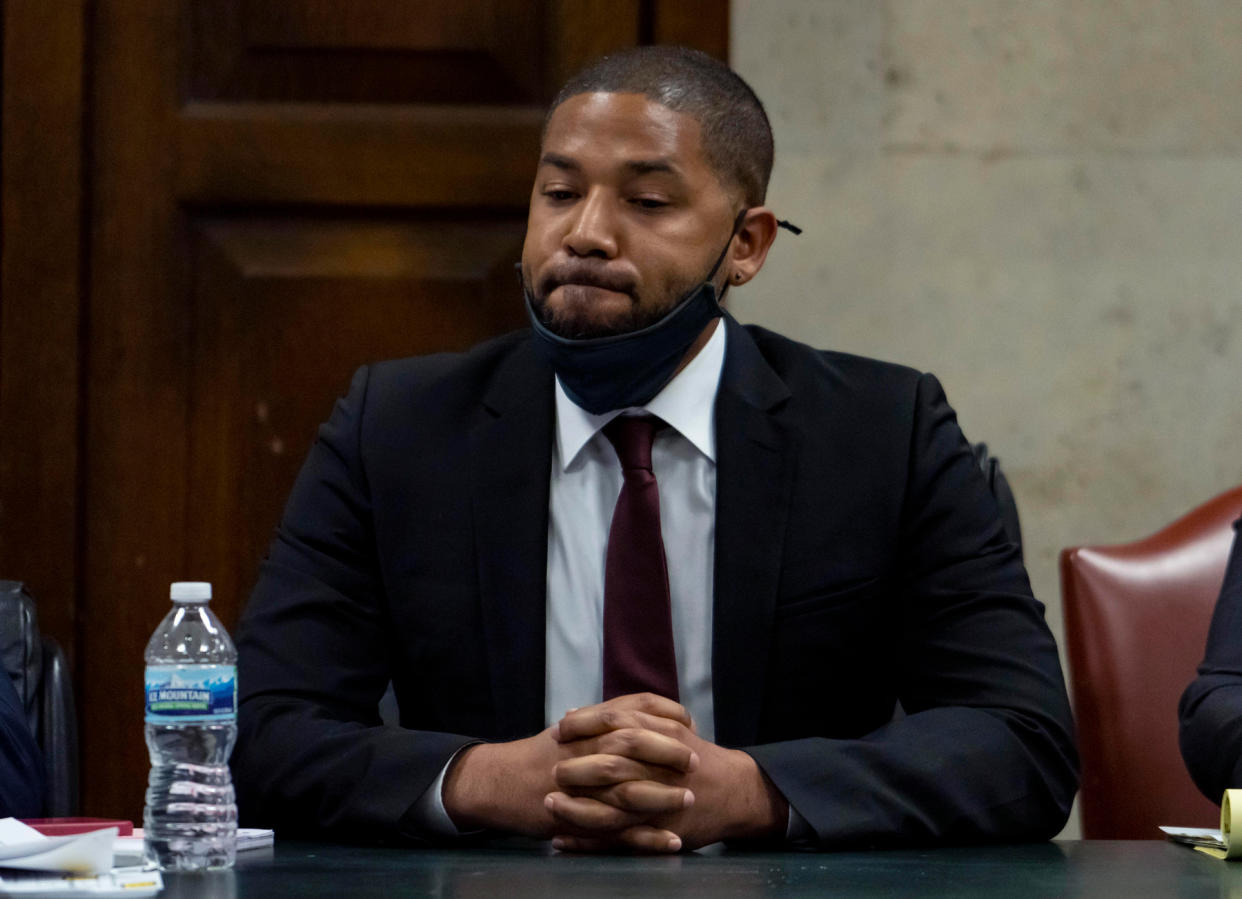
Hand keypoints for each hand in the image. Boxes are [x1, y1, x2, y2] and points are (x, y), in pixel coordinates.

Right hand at [441, 693, 697, 842]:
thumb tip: (645, 711)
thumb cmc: (541, 754)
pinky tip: (671, 841)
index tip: (690, 722)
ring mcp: (579, 786)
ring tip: (690, 799)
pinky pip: (616, 831)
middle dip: (668, 751)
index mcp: (586, 726)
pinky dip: (646, 838)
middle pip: (632, 744)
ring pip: (627, 788)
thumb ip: (606, 718)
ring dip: (662, 795)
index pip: (632, 709)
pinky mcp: (576, 818)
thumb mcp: (573, 728)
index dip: (665, 714)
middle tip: (696, 760)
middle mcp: (584, 750)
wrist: (498, 781)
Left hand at [546, 695, 788, 851]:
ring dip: (577, 806)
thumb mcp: (670, 727)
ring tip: (550, 804)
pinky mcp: (656, 831)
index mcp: (662, 734)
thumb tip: (582, 711)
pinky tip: (562, 841)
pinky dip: (588, 840)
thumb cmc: (695, 757)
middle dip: (578, 766)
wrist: (736, 793)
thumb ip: (634, 716)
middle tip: (553, 769)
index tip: (560, 727)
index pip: (618, 722)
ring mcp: (658, 802)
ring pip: (612, 805)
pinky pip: (617, 839)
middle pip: (613, 763)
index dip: (586, 724)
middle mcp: (659, 766)